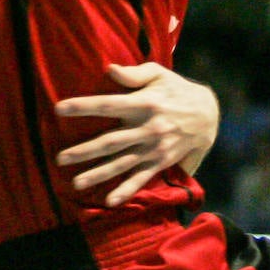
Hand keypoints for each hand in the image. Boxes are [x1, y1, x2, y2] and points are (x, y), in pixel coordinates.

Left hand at [53, 63, 218, 207]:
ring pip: (122, 163)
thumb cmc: (176, 89)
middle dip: (83, 151)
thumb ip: (133, 73)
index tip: (59, 108)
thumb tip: (109, 68)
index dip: (83, 106)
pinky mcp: (161, 162)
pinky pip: (142, 178)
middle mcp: (147, 127)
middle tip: (60, 158)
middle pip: (110, 141)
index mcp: (143, 103)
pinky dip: (127, 190)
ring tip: (75, 183)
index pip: (108, 104)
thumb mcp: (159, 73)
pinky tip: (110, 201)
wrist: (209, 114)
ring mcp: (154, 148)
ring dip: (98, 174)